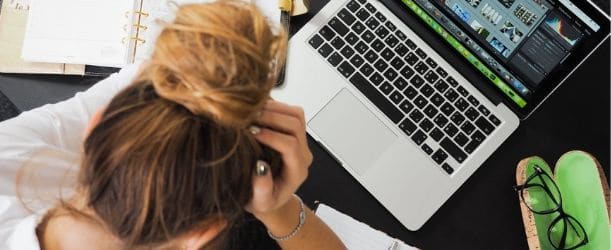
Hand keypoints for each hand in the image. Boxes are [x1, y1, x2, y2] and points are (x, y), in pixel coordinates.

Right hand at [245, 100, 312, 217]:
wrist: (270, 196)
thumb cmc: (264, 200)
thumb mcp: (260, 202)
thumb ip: (262, 189)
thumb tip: (260, 167)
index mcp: (297, 170)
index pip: (290, 146)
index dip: (271, 136)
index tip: (251, 133)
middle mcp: (303, 153)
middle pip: (296, 124)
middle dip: (272, 117)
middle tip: (248, 117)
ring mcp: (300, 140)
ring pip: (296, 114)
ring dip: (274, 108)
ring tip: (251, 111)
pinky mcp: (293, 132)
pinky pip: (289, 111)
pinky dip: (273, 106)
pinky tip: (255, 110)